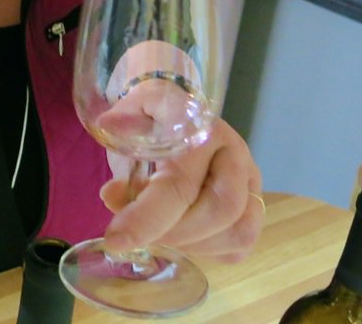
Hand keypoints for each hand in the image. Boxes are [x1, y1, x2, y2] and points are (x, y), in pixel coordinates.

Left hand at [101, 119, 263, 262]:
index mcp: (202, 129)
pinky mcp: (253, 204)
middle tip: (135, 234)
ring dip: (191, 244)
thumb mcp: (129, 116)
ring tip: (156, 231)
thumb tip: (110, 165)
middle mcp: (235, 153)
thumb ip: (122, 137)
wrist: (172, 111)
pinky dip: (207, 250)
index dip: (147, 217)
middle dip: (172, 233)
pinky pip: (240, 244)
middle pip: (220, 210)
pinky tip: (180, 235)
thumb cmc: (149, 118)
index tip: (115, 239)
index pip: (181, 182)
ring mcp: (250, 180)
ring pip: (237, 231)